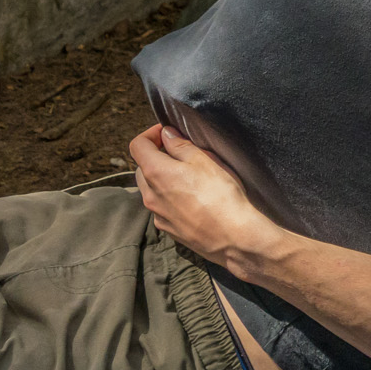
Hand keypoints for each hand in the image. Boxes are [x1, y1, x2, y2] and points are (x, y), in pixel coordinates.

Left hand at [129, 124, 284, 272]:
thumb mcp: (204, 160)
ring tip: (189, 178)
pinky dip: (170, 199)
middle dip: (157, 157)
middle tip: (181, 154)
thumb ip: (181, 145)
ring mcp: (157, 215)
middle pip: (142, 168)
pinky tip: (193, 200)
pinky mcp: (168, 229)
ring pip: (152, 190)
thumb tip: (167, 135)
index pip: (137, 146)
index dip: (150, 134)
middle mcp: (150, 195)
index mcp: (155, 172)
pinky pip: (162, 208)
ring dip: (163, 179)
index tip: (167, 132)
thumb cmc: (221, 195)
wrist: (233, 237)